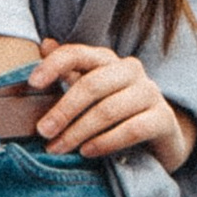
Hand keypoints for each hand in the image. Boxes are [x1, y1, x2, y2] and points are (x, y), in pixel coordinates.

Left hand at [25, 40, 196, 174]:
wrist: (159, 139)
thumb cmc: (115, 113)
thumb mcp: (89, 93)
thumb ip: (69, 72)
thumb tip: (45, 45)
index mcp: (107, 60)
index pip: (78, 53)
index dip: (54, 65)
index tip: (32, 83)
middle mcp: (130, 70)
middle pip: (92, 85)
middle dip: (63, 110)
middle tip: (43, 132)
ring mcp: (150, 93)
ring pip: (109, 109)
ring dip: (79, 131)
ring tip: (58, 148)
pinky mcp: (164, 118)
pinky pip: (132, 129)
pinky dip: (105, 142)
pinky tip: (87, 151)